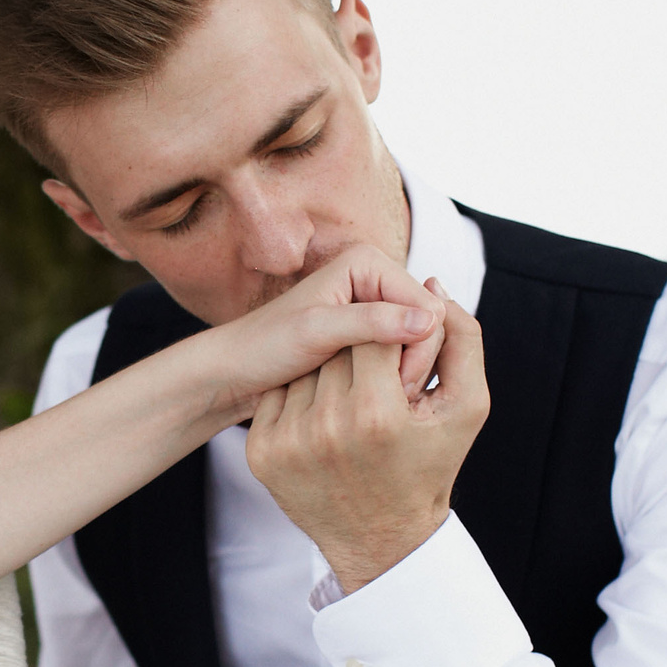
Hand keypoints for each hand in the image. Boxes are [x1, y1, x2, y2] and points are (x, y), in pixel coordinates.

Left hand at [205, 244, 444, 421]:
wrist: (238, 369)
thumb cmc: (267, 346)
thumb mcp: (317, 332)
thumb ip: (370, 324)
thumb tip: (428, 321)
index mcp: (367, 261)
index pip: (428, 306)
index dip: (421, 348)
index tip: (399, 389)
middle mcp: (376, 278)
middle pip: (429, 324)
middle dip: (416, 363)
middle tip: (395, 402)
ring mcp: (375, 307)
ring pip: (419, 345)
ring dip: (407, 375)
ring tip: (384, 405)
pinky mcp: (370, 334)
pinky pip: (403, 357)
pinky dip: (397, 380)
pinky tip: (379, 402)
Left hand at [246, 285, 487, 592]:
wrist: (380, 539)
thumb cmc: (430, 467)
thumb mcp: (467, 407)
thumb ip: (462, 339)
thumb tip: (431, 287)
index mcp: (376, 411)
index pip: (377, 334)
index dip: (396, 346)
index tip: (402, 377)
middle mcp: (325, 426)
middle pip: (340, 350)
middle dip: (361, 362)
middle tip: (377, 394)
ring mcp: (287, 441)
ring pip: (307, 371)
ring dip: (329, 379)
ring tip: (351, 412)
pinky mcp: (262, 455)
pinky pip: (280, 400)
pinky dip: (300, 403)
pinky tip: (324, 429)